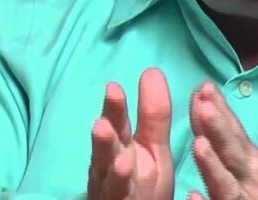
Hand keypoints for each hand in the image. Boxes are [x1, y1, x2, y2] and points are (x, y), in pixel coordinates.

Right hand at [87, 68, 174, 199]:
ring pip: (105, 172)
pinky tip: (124, 169)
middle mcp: (110, 166)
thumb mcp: (154, 148)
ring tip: (104, 134)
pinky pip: (117, 195)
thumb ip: (153, 114)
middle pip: (105, 147)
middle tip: (103, 119)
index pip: (116, 123)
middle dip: (104, 134)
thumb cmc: (143, 183)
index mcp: (121, 147)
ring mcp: (111, 188)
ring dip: (105, 155)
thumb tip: (152, 70)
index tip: (113, 87)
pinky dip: (118, 183)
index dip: (114, 108)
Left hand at [187, 81, 257, 199]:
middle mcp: (254, 179)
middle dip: (219, 128)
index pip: (233, 131)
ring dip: (214, 165)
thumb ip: (231, 139)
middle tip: (203, 104)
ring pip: (227, 185)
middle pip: (233, 152)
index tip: (204, 85)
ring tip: (199, 145)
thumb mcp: (251, 165)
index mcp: (252, 162)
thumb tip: (205, 104)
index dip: (219, 109)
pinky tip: (192, 197)